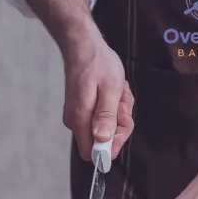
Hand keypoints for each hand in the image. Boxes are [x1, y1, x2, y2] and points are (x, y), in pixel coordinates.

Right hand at [62, 35, 133, 160]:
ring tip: (118, 91)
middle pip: (103, 141)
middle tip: (121, 101)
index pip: (94, 154)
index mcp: (81, 119)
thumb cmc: (98, 63)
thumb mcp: (111, 89)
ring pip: (106, 128)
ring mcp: (78, 116)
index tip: (120, 123)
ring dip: (118, 112)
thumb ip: (106, 116)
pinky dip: (113, 106)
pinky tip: (113, 90)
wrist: (82, 44)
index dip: (112, 146)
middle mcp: (75, 121)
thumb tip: (103, 140)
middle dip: (119, 123)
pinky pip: (103, 117)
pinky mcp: (82, 109)